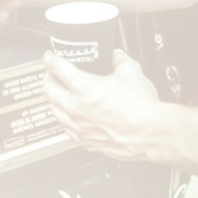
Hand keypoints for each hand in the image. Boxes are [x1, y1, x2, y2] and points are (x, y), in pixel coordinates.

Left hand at [42, 50, 172, 162]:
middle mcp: (75, 107)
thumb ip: (120, 60)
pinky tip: (71, 116)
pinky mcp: (85, 141)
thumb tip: (117, 56)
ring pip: (54, 110)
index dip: (50, 59)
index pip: (57, 68)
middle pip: (48, 89)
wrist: (149, 133)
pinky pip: (66, 128)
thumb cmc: (140, 107)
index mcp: (82, 87)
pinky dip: (65, 118)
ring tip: (59, 94)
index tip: (49, 57)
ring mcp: (78, 126)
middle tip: (52, 74)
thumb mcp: (131, 72)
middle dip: (47, 78)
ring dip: (54, 100)